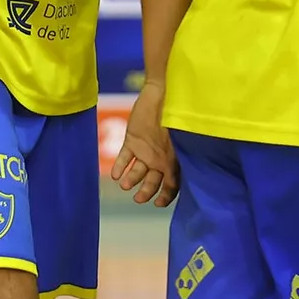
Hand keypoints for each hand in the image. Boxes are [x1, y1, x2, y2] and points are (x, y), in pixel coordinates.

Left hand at [111, 82, 177, 206]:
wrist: (165, 94)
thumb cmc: (179, 116)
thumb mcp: (182, 142)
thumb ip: (178, 162)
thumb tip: (178, 183)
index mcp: (174, 161)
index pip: (171, 185)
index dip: (166, 196)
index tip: (159, 204)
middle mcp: (159, 159)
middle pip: (152, 182)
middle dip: (146, 193)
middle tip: (139, 198)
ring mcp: (145, 150)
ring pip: (137, 172)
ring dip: (131, 180)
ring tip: (125, 184)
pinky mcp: (132, 140)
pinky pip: (124, 157)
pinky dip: (119, 166)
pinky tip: (115, 174)